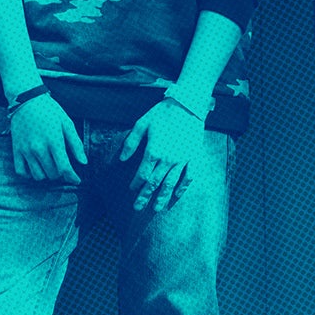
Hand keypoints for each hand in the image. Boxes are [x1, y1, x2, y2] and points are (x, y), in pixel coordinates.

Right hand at [10, 92, 85, 183]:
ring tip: (49, 165)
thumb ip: (76, 144)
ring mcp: (26, 150)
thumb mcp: (67, 123)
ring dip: (46, 174)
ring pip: (38, 176)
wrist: (26, 100)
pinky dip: (29, 174)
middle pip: (52, 173)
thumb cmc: (49, 111)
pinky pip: (21, 172)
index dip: (72, 177)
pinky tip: (35, 167)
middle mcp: (39, 148)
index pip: (64, 168)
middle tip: (61, 165)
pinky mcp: (16, 150)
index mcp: (54, 141)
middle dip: (60, 173)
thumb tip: (83, 162)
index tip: (76, 180)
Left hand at [121, 98, 205, 212]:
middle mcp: (167, 159)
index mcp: (153, 151)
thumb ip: (131, 143)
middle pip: (154, 183)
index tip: (131, 190)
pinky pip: (188, 176)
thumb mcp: (142, 123)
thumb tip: (122, 159)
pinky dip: (183, 187)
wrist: (187, 105)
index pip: (142, 174)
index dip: (135, 184)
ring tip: (156, 208)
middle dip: (145, 197)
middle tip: (138, 208)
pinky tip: (177, 195)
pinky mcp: (193, 157)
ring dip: (162, 197)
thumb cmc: (162, 113)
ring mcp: (181, 160)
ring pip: (170, 183)